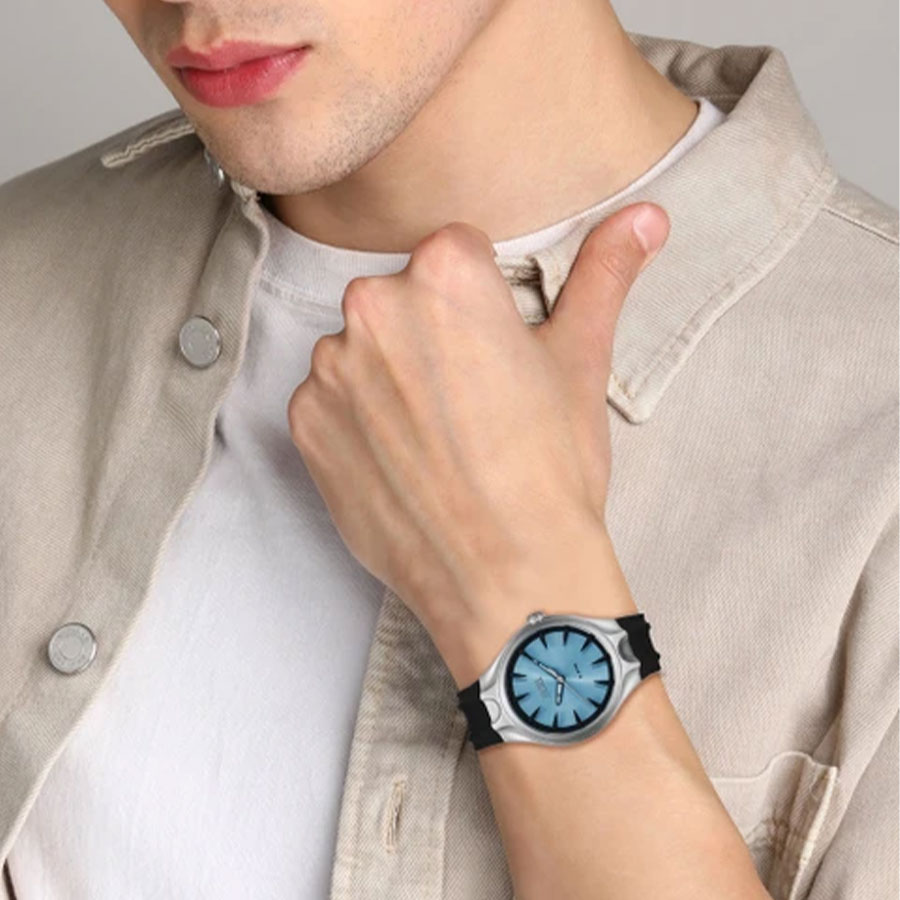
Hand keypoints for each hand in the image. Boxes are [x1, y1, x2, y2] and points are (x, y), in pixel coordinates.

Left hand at [287, 203, 668, 671]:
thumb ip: (603, 276)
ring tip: (438, 438)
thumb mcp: (580, 363)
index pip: (456, 253)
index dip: (482, 303)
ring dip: (390, 378)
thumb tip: (645, 215)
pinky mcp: (304, 425)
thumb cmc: (550, 470)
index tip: (496, 349)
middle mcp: (373, 309)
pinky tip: (401, 461)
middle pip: (402, 300)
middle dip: (432, 335)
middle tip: (473, 400)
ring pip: (363, 351)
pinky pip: (330, 402)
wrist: (506, 575)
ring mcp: (330, 369)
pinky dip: (357, 423)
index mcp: (444, 276)